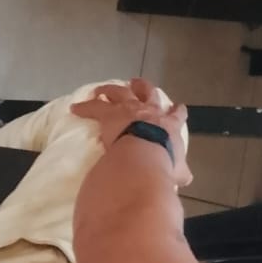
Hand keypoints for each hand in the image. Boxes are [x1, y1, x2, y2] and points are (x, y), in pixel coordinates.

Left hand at [71, 79, 191, 188]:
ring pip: (120, 92)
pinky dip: (84, 107)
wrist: (145, 155)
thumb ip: (180, 171)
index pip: (177, 115)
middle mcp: (150, 111)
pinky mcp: (109, 114)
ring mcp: (129, 110)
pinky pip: (94, 107)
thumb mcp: (177, 169)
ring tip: (102, 90)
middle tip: (136, 84)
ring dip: (111, 90)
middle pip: (147, 92)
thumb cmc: (164, 163)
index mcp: (169, 125)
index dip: (177, 111)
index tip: (178, 107)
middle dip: (142, 87)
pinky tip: (75, 108)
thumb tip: (186, 178)